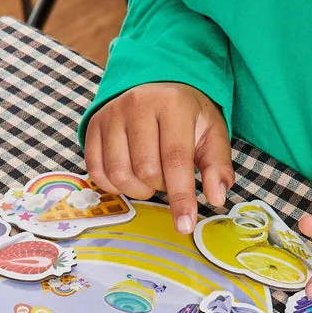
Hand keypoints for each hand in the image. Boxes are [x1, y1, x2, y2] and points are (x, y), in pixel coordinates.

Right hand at [84, 82, 233, 233]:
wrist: (156, 87)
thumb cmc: (187, 115)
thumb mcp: (212, 133)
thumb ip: (217, 166)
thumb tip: (216, 198)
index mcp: (173, 104)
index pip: (176, 160)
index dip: (181, 197)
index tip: (185, 225)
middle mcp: (138, 105)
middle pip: (145, 170)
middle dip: (160, 187)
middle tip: (169, 178)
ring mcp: (111, 115)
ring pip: (119, 174)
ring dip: (137, 189)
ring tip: (150, 178)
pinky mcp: (94, 126)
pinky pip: (97, 171)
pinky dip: (114, 186)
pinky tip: (129, 177)